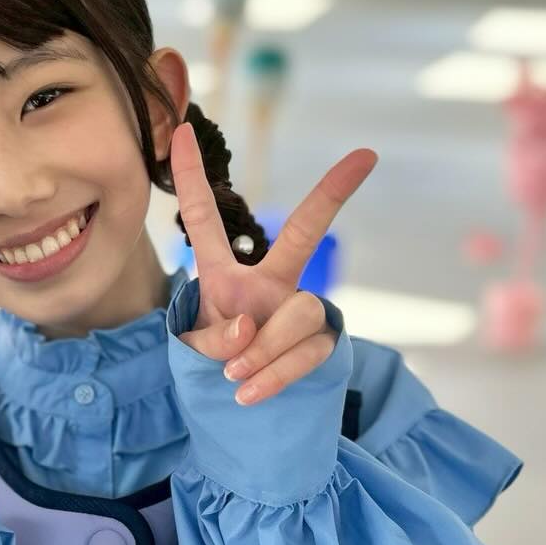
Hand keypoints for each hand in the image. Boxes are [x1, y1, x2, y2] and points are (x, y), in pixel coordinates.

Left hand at [169, 122, 377, 405]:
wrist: (243, 415)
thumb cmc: (213, 370)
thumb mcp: (193, 352)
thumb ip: (211, 337)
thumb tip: (248, 326)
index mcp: (223, 275)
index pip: (204, 219)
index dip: (188, 176)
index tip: (179, 130)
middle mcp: (268, 282)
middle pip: (304, 235)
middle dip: (331, 195)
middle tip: (366, 155)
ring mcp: (299, 310)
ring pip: (296, 314)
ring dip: (262, 351)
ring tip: (234, 375)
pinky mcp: (323, 342)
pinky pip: (305, 351)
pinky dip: (272, 376)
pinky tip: (247, 394)